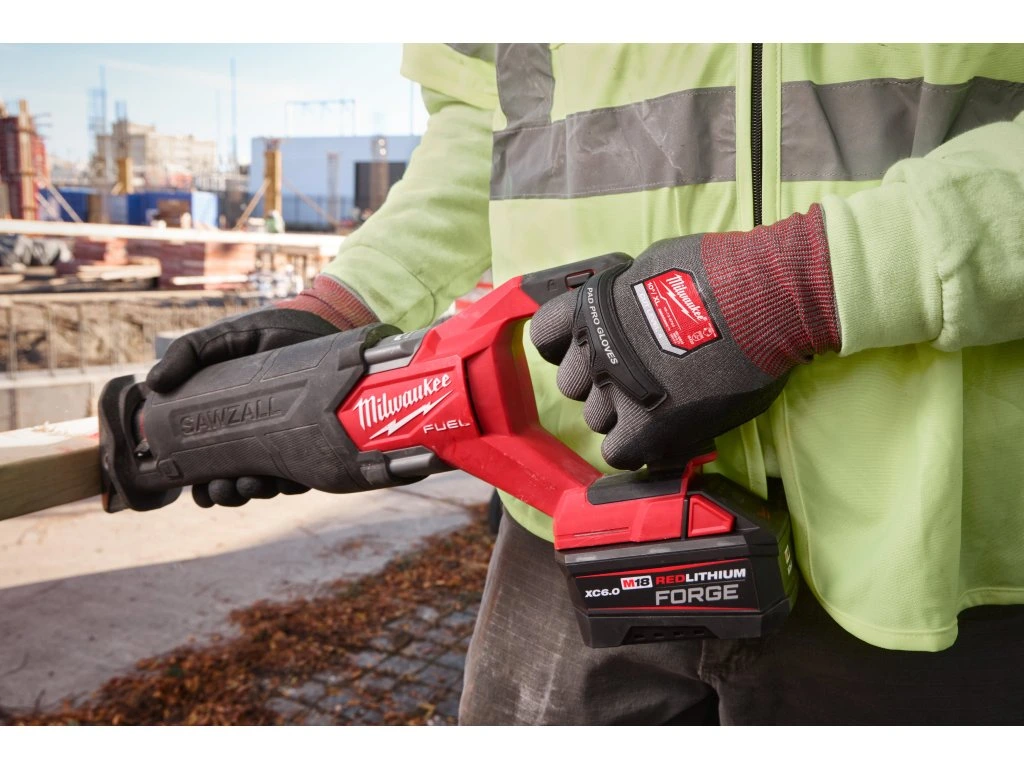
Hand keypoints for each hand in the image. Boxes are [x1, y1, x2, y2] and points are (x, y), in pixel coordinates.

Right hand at [146, 274, 376, 506]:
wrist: (319, 321)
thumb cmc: (268, 331)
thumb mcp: (221, 339)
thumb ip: (186, 353)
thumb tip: (152, 384)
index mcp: (228, 420)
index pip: (207, 461)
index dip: (199, 481)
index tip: (194, 485)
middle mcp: (257, 435)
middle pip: (235, 480)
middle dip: (226, 493)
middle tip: (223, 488)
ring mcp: (288, 438)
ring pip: (268, 483)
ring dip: (254, 492)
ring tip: (249, 485)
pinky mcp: (317, 438)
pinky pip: (305, 472)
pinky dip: (292, 484)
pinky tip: (283, 481)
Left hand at [529, 205, 840, 470]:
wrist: (760, 297)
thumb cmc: (719, 271)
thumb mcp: (653, 266)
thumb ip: (628, 294)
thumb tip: (629, 305)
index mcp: (591, 307)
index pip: (546, 336)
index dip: (567, 349)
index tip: (590, 354)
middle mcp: (594, 349)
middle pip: (572, 384)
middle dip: (600, 383)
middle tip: (637, 378)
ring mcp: (617, 389)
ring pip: (597, 420)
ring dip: (623, 416)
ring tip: (662, 403)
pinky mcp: (647, 425)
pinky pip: (620, 454)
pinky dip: (638, 449)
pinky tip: (662, 435)